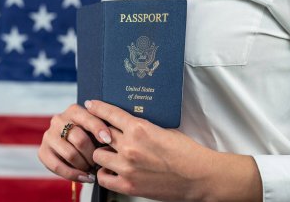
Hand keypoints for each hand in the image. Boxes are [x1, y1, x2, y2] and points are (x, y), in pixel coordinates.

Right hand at [38, 103, 111, 182]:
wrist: (68, 142)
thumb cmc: (89, 134)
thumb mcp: (95, 127)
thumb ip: (102, 129)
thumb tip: (110, 140)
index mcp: (73, 110)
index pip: (88, 119)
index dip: (99, 130)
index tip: (108, 141)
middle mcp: (58, 120)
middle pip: (79, 139)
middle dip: (92, 154)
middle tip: (99, 162)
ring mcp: (48, 136)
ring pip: (70, 154)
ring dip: (84, 165)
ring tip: (92, 169)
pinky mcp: (42, 152)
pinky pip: (58, 167)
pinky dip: (74, 175)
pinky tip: (85, 178)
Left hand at [86, 100, 261, 201]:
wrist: (199, 176)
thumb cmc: (186, 152)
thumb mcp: (164, 130)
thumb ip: (141, 127)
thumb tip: (125, 124)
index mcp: (140, 128)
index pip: (111, 114)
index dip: (98, 108)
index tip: (90, 104)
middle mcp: (130, 146)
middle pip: (101, 134)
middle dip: (101, 133)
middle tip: (103, 135)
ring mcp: (127, 167)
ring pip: (98, 155)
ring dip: (102, 153)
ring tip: (111, 154)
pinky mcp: (129, 185)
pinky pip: (103, 177)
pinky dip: (105, 173)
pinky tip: (112, 170)